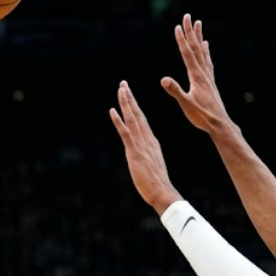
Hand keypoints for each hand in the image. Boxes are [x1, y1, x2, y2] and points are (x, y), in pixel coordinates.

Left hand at [109, 81, 182, 213]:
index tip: (129, 94)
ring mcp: (141, 145)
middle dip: (130, 98)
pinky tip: (113, 111)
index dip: (135, 106)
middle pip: (137, 114)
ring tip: (121, 89)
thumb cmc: (157, 183)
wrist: (162, 191)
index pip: (141, 120)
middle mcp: (147, 139)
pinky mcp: (134, 152)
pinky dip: (119, 121)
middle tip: (123, 83)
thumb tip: (144, 155)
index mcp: (151, 142)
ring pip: (132, 119)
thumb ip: (147, 157)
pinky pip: (126, 133)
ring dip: (126, 103)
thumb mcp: (152, 165)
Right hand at [161, 14, 232, 133]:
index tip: (177, 26)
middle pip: (196, 48)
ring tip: (198, 24)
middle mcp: (203, 73)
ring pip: (202, 52)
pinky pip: (207, 61)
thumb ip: (176, 91)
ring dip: (199, 37)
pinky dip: (205, 51)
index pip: (187, 54)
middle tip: (188, 16)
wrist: (219, 124)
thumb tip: (164, 79)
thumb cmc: (202, 116)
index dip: (182, 40)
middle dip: (190, 32)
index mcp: (196, 76)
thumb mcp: (186, 104)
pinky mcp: (210, 81)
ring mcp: (208, 76)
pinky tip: (206, 46)